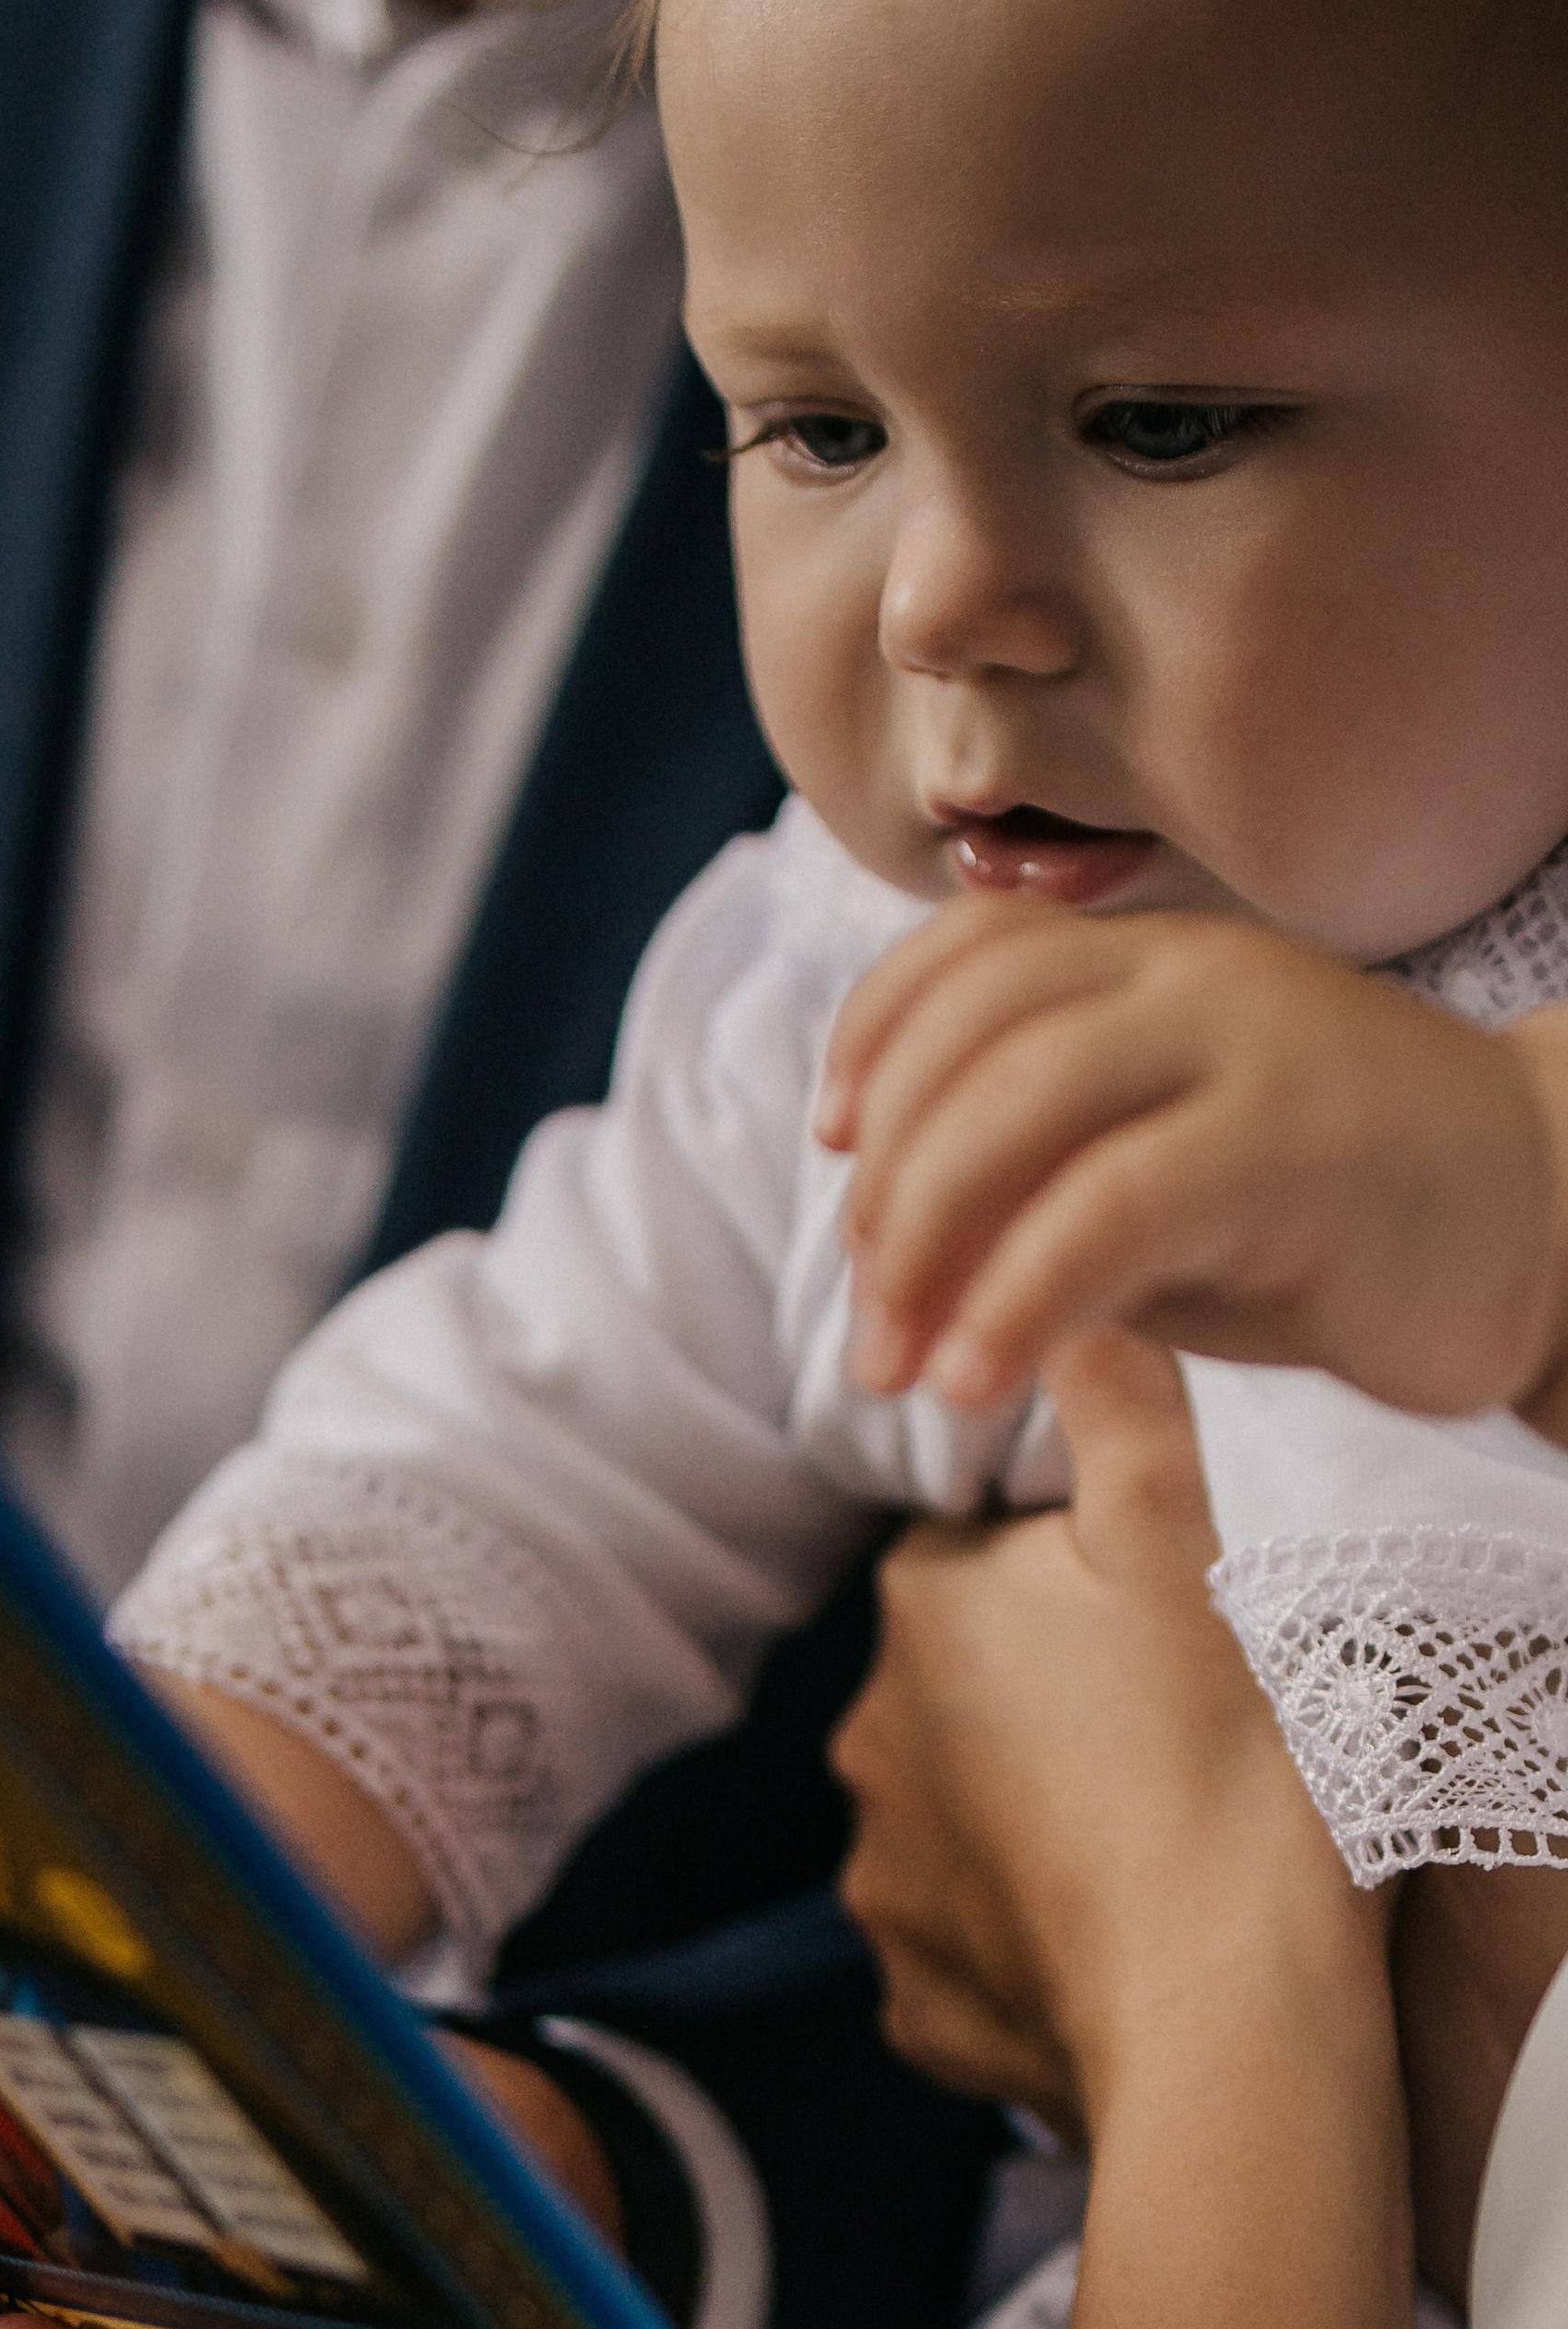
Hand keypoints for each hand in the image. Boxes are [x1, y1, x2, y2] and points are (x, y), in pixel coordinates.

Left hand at [816, 895, 1567, 1424]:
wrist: (1555, 1225)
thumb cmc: (1337, 1219)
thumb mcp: (1162, 1184)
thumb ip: (1043, 1182)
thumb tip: (893, 1252)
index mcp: (1153, 960)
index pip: (967, 951)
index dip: (872, 1037)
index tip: (833, 1148)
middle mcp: (1189, 976)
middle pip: (968, 1039)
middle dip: (886, 1190)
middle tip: (873, 1326)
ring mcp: (1246, 1045)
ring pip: (1020, 1104)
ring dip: (927, 1247)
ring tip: (901, 1368)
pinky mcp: (1295, 1143)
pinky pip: (1111, 1206)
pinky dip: (1016, 1296)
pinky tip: (978, 1377)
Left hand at [835, 1337, 1314, 2128]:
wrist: (1232, 2014)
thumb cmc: (1221, 1761)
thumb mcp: (1185, 1536)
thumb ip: (1116, 1402)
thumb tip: (1061, 1311)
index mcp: (919, 1610)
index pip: (977, 1557)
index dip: (1077, 1583)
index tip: (1161, 1630)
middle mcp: (864, 1739)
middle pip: (962, 1690)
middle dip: (1042, 1705)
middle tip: (1168, 1739)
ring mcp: (883, 1883)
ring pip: (960, 1822)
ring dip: (1031, 1827)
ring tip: (1149, 1845)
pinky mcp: (921, 2004)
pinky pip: (970, 1949)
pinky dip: (1029, 1945)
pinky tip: (1113, 1941)